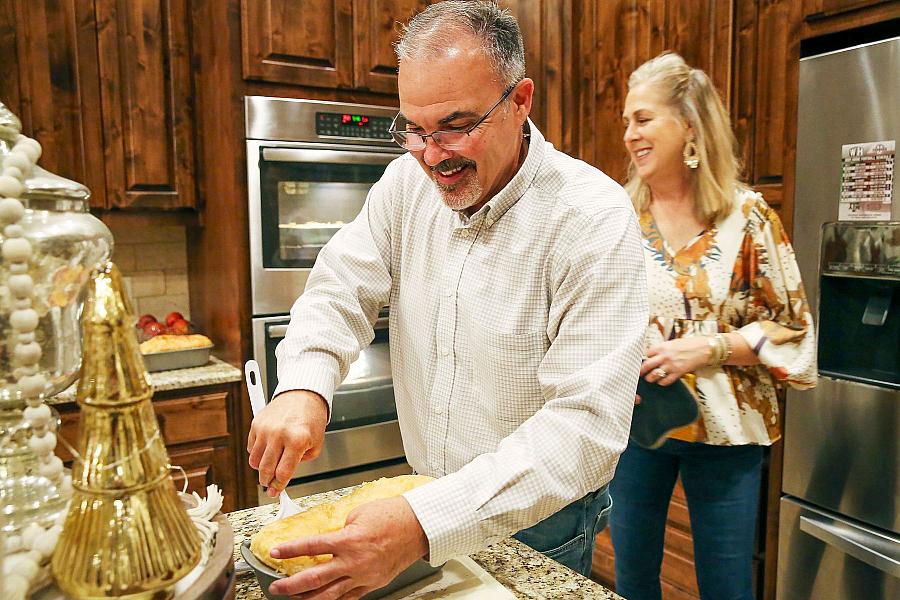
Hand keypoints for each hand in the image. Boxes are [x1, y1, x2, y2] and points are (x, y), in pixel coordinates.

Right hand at [248, 390, 327, 496]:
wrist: (303, 395)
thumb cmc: (311, 419)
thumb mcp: (315, 443)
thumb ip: (301, 462)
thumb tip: (283, 476)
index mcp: (297, 440)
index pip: (283, 472)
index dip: (279, 486)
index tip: (276, 492)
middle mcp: (279, 434)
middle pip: (266, 469)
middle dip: (267, 481)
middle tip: (270, 484)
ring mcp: (266, 428)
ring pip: (255, 461)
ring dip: (261, 468)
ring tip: (269, 466)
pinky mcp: (257, 423)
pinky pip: (251, 448)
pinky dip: (257, 454)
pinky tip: (267, 450)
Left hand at [267, 496, 429, 598]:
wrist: (418, 526)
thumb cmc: (393, 515)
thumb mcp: (359, 514)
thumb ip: (341, 529)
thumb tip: (330, 538)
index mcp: (348, 541)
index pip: (311, 547)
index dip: (289, 550)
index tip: (275, 552)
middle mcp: (354, 562)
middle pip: (314, 579)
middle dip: (291, 585)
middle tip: (276, 586)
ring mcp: (364, 576)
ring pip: (329, 595)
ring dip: (308, 598)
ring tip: (294, 598)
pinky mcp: (373, 583)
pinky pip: (349, 597)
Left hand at [641, 337, 711, 385]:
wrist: (703, 349)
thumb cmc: (689, 345)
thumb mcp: (672, 343)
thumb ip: (662, 349)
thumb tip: (653, 356)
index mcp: (662, 347)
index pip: (646, 354)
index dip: (643, 358)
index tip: (642, 362)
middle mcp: (665, 356)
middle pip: (646, 365)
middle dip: (641, 371)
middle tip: (639, 373)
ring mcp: (671, 365)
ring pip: (654, 375)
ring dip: (650, 378)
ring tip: (650, 379)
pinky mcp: (678, 373)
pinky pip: (666, 381)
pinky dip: (662, 382)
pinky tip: (661, 381)